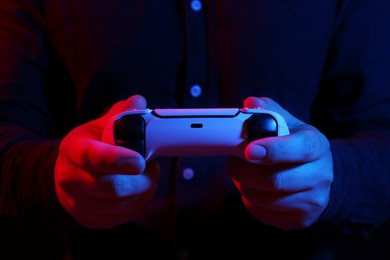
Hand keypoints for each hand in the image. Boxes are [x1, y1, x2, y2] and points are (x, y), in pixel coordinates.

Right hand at [54, 95, 158, 228]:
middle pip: (112, 187)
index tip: (139, 161)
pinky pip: (126, 215)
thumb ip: (120, 115)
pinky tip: (139, 188)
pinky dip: (140, 201)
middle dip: (141, 178)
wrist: (69, 177)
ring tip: (145, 174)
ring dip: (144, 188)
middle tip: (151, 166)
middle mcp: (71, 180)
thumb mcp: (98, 127)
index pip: (91, 157)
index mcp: (73, 150)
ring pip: (124, 203)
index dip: (116, 159)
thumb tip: (138, 102)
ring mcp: (80, 204)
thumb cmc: (89, 148)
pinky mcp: (93, 220)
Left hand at [228, 97, 332, 229]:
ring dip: (244, 186)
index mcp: (317, 146)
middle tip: (233, 162)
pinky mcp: (301, 220)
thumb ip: (269, 111)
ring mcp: (313, 201)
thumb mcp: (288, 124)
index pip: (299, 149)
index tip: (248, 150)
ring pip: (265, 200)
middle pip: (276, 180)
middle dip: (245, 172)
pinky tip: (251, 189)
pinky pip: (263, 214)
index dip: (272, 150)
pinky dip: (249, 201)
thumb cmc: (296, 146)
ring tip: (241, 175)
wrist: (318, 175)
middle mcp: (321, 175)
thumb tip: (250, 103)